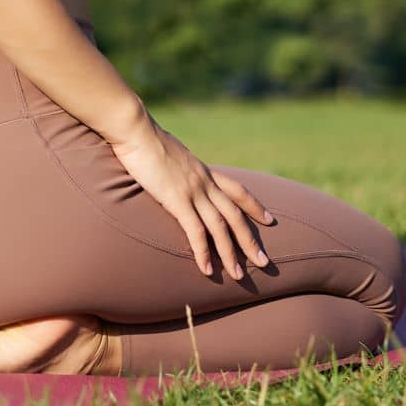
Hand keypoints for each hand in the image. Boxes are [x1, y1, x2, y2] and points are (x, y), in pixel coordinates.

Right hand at [109, 118, 274, 278]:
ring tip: (240, 276)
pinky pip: (195, 231)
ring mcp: (193, 191)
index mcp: (203, 170)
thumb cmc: (144, 138)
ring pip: (220, 227)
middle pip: (235, 214)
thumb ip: (178, 166)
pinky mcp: (177, 200)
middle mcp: (204, 181)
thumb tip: (175, 171)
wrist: (135, 129)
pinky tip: (207, 270)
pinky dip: (203, 252)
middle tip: (265, 262)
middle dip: (251, 240)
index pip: (237, 189)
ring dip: (231, 253)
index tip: (270, 220)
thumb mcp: (169, 153)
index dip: (255, 206)